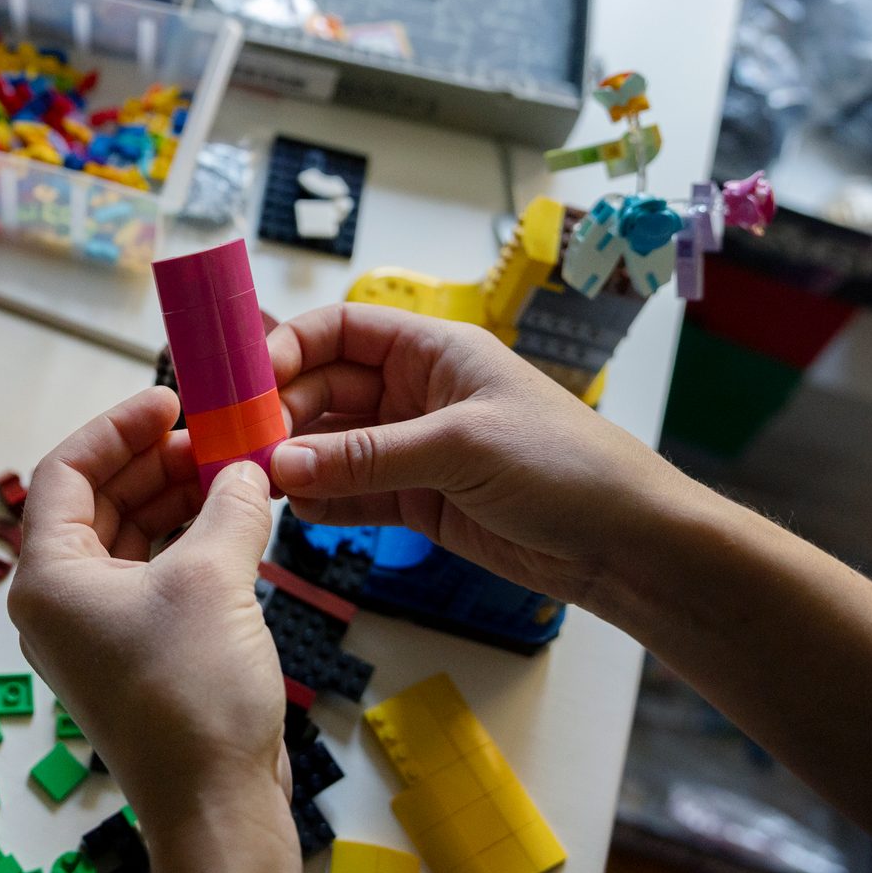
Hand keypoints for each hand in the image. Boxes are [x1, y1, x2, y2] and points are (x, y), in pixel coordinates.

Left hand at [9, 387, 307, 872]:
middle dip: (154, 461)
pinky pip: (153, 575)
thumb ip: (229, 506)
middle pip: (98, 502)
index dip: (117, 428)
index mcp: (48, 577)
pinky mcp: (136, 655)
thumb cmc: (193, 695)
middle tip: (212, 433)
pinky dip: (188, 542)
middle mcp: (60, 602)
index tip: (169, 401)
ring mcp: (97, 632)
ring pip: (129, 538)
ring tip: (232, 470)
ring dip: (176, 499)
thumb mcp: (214, 577)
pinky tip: (235, 522)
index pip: (64, 472)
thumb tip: (247, 469)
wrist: (214, 803)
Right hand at [267, 303, 693, 609]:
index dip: (292, 347)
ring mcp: (414, 449)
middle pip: (325, 388)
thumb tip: (284, 465)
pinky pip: (353, 495)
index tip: (252, 381)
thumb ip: (367, 457)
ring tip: (258, 485)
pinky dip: (324, 505)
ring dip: (296, 463)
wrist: (625, 542)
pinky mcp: (418, 502)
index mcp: (434, 351)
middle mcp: (417, 393)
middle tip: (246, 447)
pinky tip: (299, 516)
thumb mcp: (460, 448)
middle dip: (283, 413)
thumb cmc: (564, 465)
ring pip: (332, 446)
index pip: (342, 330)